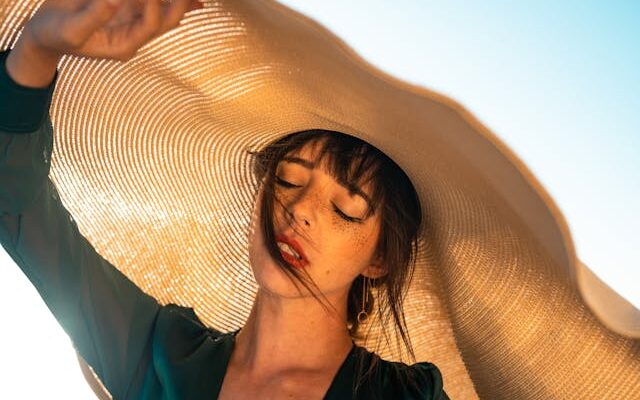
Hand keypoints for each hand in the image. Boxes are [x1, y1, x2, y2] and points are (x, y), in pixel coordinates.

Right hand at [22, 0, 202, 61]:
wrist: (45, 34)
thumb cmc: (55, 35)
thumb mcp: (71, 30)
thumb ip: (95, 17)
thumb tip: (116, 0)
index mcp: (123, 46)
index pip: (149, 25)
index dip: (153, 5)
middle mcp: (133, 37)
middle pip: (165, 22)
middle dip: (179, 5)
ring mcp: (132, 24)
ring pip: (164, 13)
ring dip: (179, 2)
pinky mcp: (127, 12)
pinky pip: (152, 5)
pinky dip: (168, 1)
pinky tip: (194, 2)